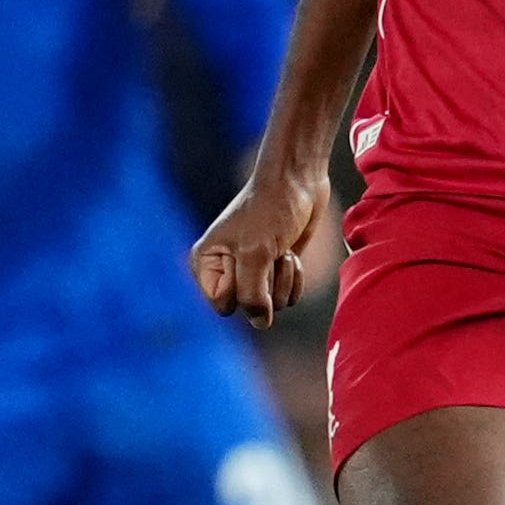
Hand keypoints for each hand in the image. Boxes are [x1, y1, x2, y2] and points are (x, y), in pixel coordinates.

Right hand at [193, 153, 331, 329]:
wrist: (297, 180)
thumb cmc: (269, 211)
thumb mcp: (256, 254)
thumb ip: (252, 295)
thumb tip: (260, 324)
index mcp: (206, 265)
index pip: (225, 306)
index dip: (243, 289)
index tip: (248, 259)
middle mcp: (226, 271)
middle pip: (249, 308)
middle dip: (267, 283)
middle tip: (268, 251)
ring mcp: (251, 272)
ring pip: (272, 305)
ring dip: (283, 277)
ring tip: (280, 248)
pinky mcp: (274, 270)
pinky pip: (287, 296)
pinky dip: (294, 276)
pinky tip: (290, 252)